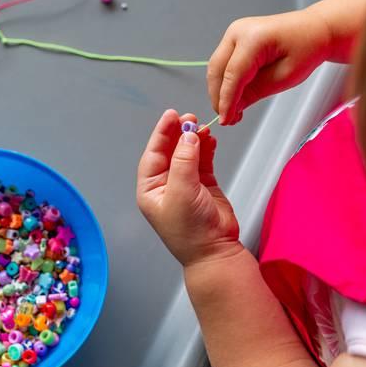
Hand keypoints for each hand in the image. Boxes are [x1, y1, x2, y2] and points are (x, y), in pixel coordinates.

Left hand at [137, 110, 241, 265]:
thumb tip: (188, 136)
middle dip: (179, 133)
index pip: (153, 154)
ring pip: (188, 154)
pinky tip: (210, 139)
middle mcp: (165, 185)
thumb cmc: (191, 232)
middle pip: (170, 151)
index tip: (172, 115)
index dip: (162, 133)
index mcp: (150, 189)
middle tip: (190, 118)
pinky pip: (203, 161)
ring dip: (194, 139)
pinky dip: (207, 149)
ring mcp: (185, 184)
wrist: (215, 251)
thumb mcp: (182, 192)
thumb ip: (184, 162)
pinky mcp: (203, 186)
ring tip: (203, 127)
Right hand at [207, 8, 332, 125]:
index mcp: (254, 37)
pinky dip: (225, 83)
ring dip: (220, 92)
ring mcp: (234, 33)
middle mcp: (239, 31)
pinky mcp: (235, 41)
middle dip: (219, 97)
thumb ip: (255, 93)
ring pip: (216, 68)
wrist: (313, 30)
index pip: (233, 74)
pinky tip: (234, 98)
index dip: (227, 100)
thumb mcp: (284, 77)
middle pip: (217, 70)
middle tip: (228, 118)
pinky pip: (223, 64)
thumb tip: (234, 107)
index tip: (226, 119)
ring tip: (231, 112)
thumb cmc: (307, 47)